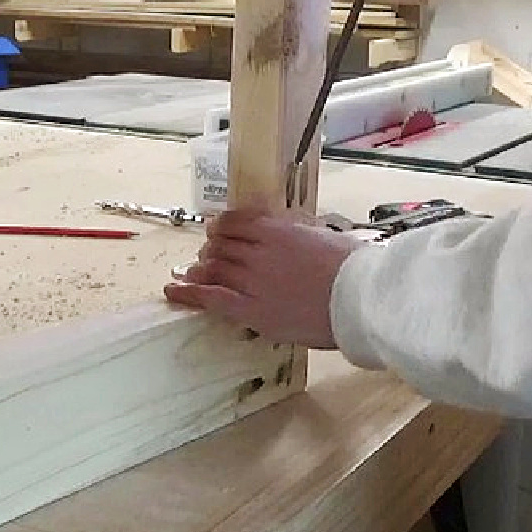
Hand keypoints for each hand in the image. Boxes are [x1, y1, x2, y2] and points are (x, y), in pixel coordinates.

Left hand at [163, 209, 363, 347]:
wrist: (360, 299)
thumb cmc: (354, 269)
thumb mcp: (325, 236)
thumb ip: (299, 232)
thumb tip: (289, 230)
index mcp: (277, 229)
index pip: (237, 221)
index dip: (224, 225)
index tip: (220, 229)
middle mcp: (257, 251)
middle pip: (221, 245)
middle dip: (213, 249)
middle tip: (209, 255)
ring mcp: (251, 280)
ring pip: (213, 268)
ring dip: (202, 268)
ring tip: (193, 272)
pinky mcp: (250, 310)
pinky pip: (209, 298)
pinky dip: (188, 293)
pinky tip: (172, 292)